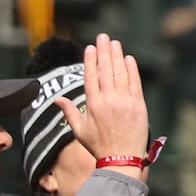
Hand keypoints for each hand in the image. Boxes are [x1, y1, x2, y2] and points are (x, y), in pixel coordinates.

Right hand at [56, 33, 148, 169]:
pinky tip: (128, 58)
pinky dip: (132, 69)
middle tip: (102, 37)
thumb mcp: (79, 131)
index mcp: (92, 105)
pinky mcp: (138, 104)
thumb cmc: (98, 146)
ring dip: (117, 56)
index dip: (90, 61)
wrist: (122, 158)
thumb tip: (57, 99)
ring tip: (114, 43)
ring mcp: (125, 100)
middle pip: (105, 70)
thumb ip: (69, 112)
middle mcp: (108, 100)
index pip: (91, 77)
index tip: (90, 48)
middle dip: (103, 51)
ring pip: (120, 72)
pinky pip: (134, 82)